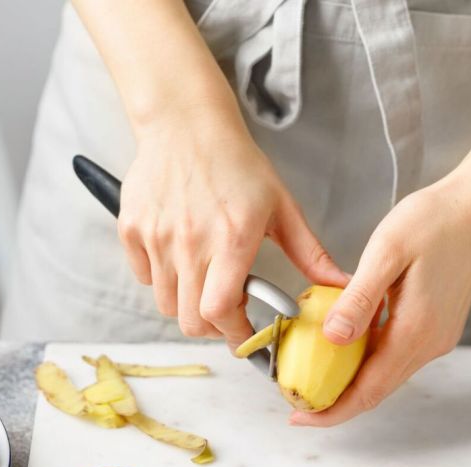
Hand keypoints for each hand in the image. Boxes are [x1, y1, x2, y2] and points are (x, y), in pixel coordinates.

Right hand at [118, 104, 347, 348]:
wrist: (187, 125)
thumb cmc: (238, 164)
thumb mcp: (282, 207)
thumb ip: (311, 253)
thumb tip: (339, 285)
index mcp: (231, 239)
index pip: (220, 312)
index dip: (234, 334)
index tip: (246, 338)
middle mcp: (189, 242)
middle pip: (189, 319)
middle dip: (213, 327)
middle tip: (228, 312)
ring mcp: (156, 237)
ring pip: (165, 303)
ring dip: (187, 305)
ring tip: (206, 281)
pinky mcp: (131, 229)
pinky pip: (144, 277)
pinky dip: (162, 279)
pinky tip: (182, 258)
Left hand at [289, 174, 470, 425]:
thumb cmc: (433, 221)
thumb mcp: (386, 253)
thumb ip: (360, 299)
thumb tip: (333, 339)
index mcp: (417, 330)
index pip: (369, 389)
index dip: (333, 409)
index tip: (300, 417)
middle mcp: (431, 342)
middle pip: (379, 389)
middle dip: (338, 402)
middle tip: (298, 400)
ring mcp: (438, 335)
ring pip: (388, 372)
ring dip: (353, 381)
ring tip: (316, 375)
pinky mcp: (438, 324)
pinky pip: (399, 353)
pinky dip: (371, 359)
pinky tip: (348, 344)